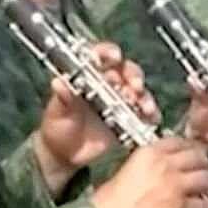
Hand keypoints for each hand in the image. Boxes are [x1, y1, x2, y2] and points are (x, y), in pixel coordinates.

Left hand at [36, 42, 160, 176]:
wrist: (65, 155)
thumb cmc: (57, 128)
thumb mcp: (56, 114)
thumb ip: (62, 99)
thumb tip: (58, 83)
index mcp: (87, 76)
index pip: (100, 56)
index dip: (108, 52)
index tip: (114, 57)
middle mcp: (106, 84)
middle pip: (126, 70)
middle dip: (133, 75)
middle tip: (135, 85)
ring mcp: (119, 101)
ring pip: (138, 90)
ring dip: (144, 96)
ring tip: (144, 107)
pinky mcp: (129, 119)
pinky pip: (144, 114)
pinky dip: (151, 115)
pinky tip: (151, 119)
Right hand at [89, 137, 207, 207]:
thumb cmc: (106, 204)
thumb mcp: (125, 172)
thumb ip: (146, 167)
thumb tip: (159, 172)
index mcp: (148, 153)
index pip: (178, 142)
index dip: (190, 147)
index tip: (194, 152)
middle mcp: (164, 165)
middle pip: (197, 157)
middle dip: (205, 162)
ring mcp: (174, 186)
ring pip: (206, 178)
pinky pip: (206, 205)